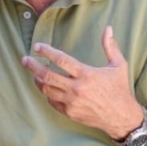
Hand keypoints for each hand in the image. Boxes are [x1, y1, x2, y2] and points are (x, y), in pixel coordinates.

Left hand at [20, 25, 143, 138]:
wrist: (122, 117)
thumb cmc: (119, 89)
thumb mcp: (119, 66)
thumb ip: (110, 47)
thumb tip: (108, 28)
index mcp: (87, 74)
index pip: (61, 60)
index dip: (47, 52)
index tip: (37, 46)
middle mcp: (77, 88)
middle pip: (47, 75)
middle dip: (33, 66)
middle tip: (24, 59)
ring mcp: (71, 102)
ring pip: (46, 89)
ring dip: (37, 79)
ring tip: (33, 73)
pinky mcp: (69, 112)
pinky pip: (51, 101)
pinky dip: (47, 93)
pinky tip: (46, 86)